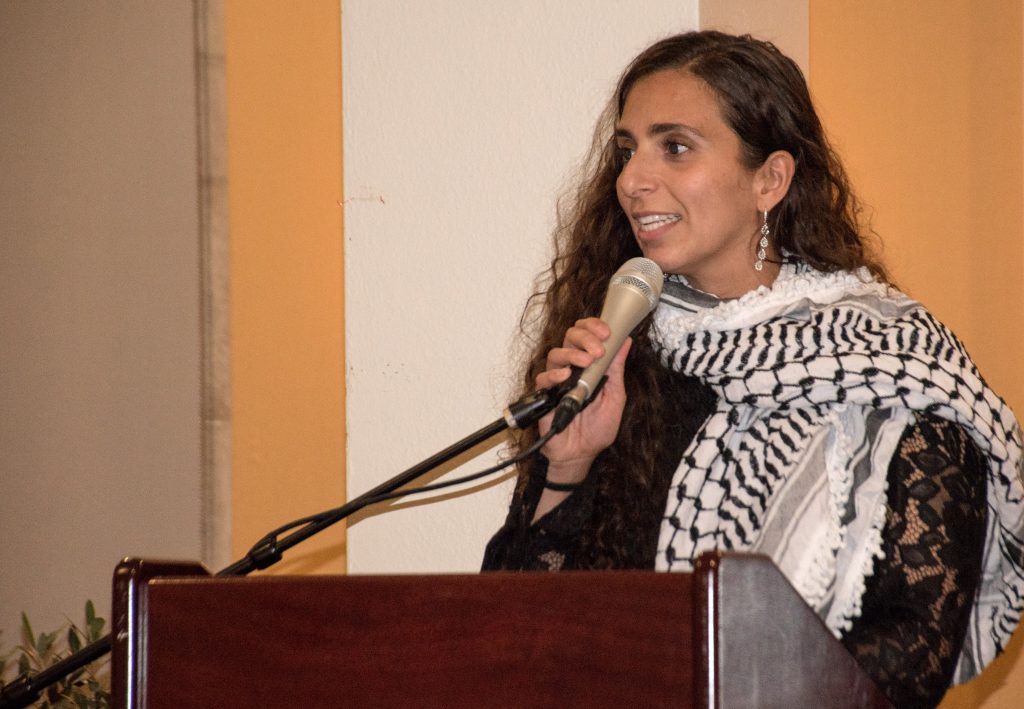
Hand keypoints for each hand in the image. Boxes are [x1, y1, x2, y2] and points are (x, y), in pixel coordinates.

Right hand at [535, 317, 630, 484]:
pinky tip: (566, 376)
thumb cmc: (597, 429)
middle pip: (570, 337)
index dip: (594, 327)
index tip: (607, 332)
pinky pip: (543, 378)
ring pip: (556, 353)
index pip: (586, 335)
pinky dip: (554, 374)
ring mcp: (557, 381)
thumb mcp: (615, 397)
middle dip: (585, 337)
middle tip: (598, 349)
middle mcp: (572, 369)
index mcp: (589, 366)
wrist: (581, 455)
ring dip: (572, 353)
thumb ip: (616, 370)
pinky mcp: (545, 396)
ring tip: (586, 362)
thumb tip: (625, 343)